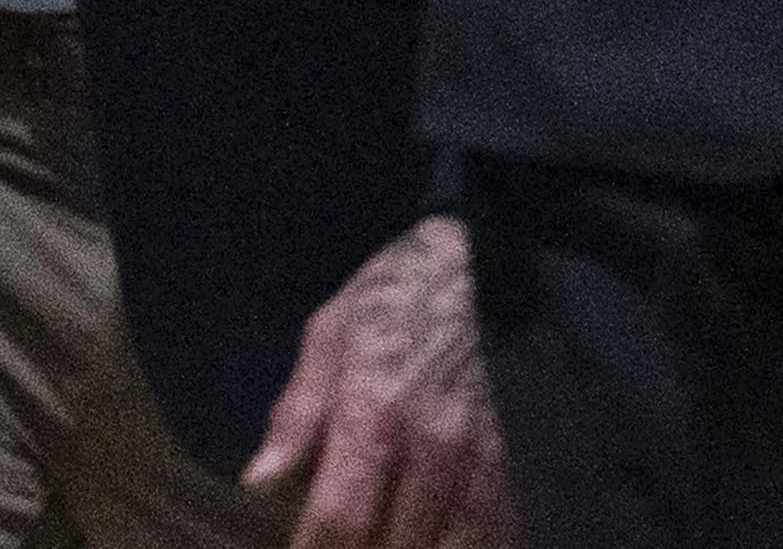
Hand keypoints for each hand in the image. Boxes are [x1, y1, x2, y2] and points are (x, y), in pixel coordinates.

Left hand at [248, 215, 515, 548]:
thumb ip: (298, 412)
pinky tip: (438, 539)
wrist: (493, 262)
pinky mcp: (523, 467)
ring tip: (385, 543)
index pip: (340, 518)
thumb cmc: (401, 297)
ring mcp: (485, 463)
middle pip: (394, 547)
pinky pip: (497, 534)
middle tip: (343, 548)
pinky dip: (466, 546)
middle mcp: (432, 447)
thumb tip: (259, 480)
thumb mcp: (331, 332)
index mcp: (375, 411)